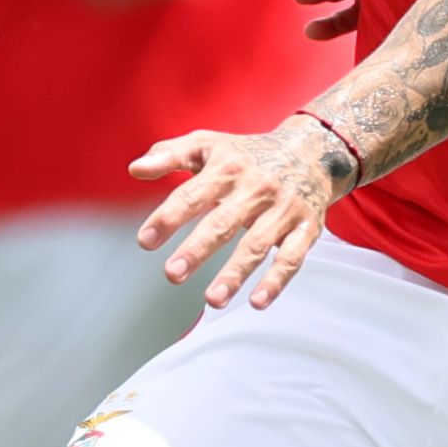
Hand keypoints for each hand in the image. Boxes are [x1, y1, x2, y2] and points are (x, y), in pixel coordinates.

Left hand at [130, 120, 348, 310]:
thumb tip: (135, 169)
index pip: (193, 195)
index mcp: (228, 168)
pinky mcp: (305, 229)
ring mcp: (282, 210)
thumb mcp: (208, 144)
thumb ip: (169, 154)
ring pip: (257, 245)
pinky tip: (258, 302)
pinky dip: (277, 281)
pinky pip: (291, 258)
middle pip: (223, 222)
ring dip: (235, 273)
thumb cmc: (248, 154)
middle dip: (198, 249)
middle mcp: (256, 188)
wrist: (312, 151)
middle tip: (172, 274)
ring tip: (212, 299)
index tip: (145, 241)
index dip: (168, 218)